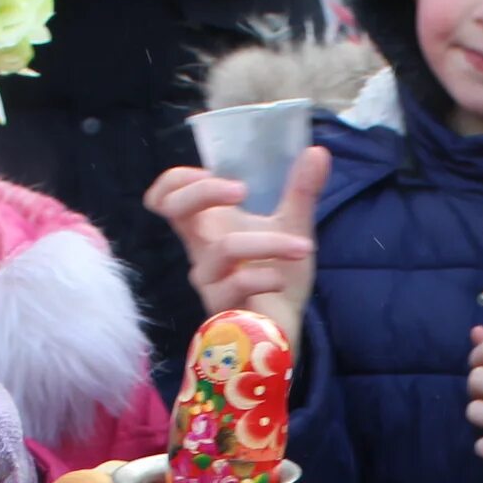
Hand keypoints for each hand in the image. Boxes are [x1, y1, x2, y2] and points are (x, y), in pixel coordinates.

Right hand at [144, 147, 325, 333]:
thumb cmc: (276, 280)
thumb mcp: (292, 227)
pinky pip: (236, 285)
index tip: (211, 173)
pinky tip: (281, 280)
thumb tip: (317, 151)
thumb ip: (301, 191)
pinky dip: (264, 277)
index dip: (176, 179)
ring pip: (224, 248)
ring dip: (268, 242)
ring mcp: (208, 280)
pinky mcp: (221, 308)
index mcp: (208, 228)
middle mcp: (200, 251)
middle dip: (204, 191)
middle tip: (243, 190)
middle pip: (171, 209)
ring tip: (302, 246)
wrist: (283, 331)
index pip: (165, 198)